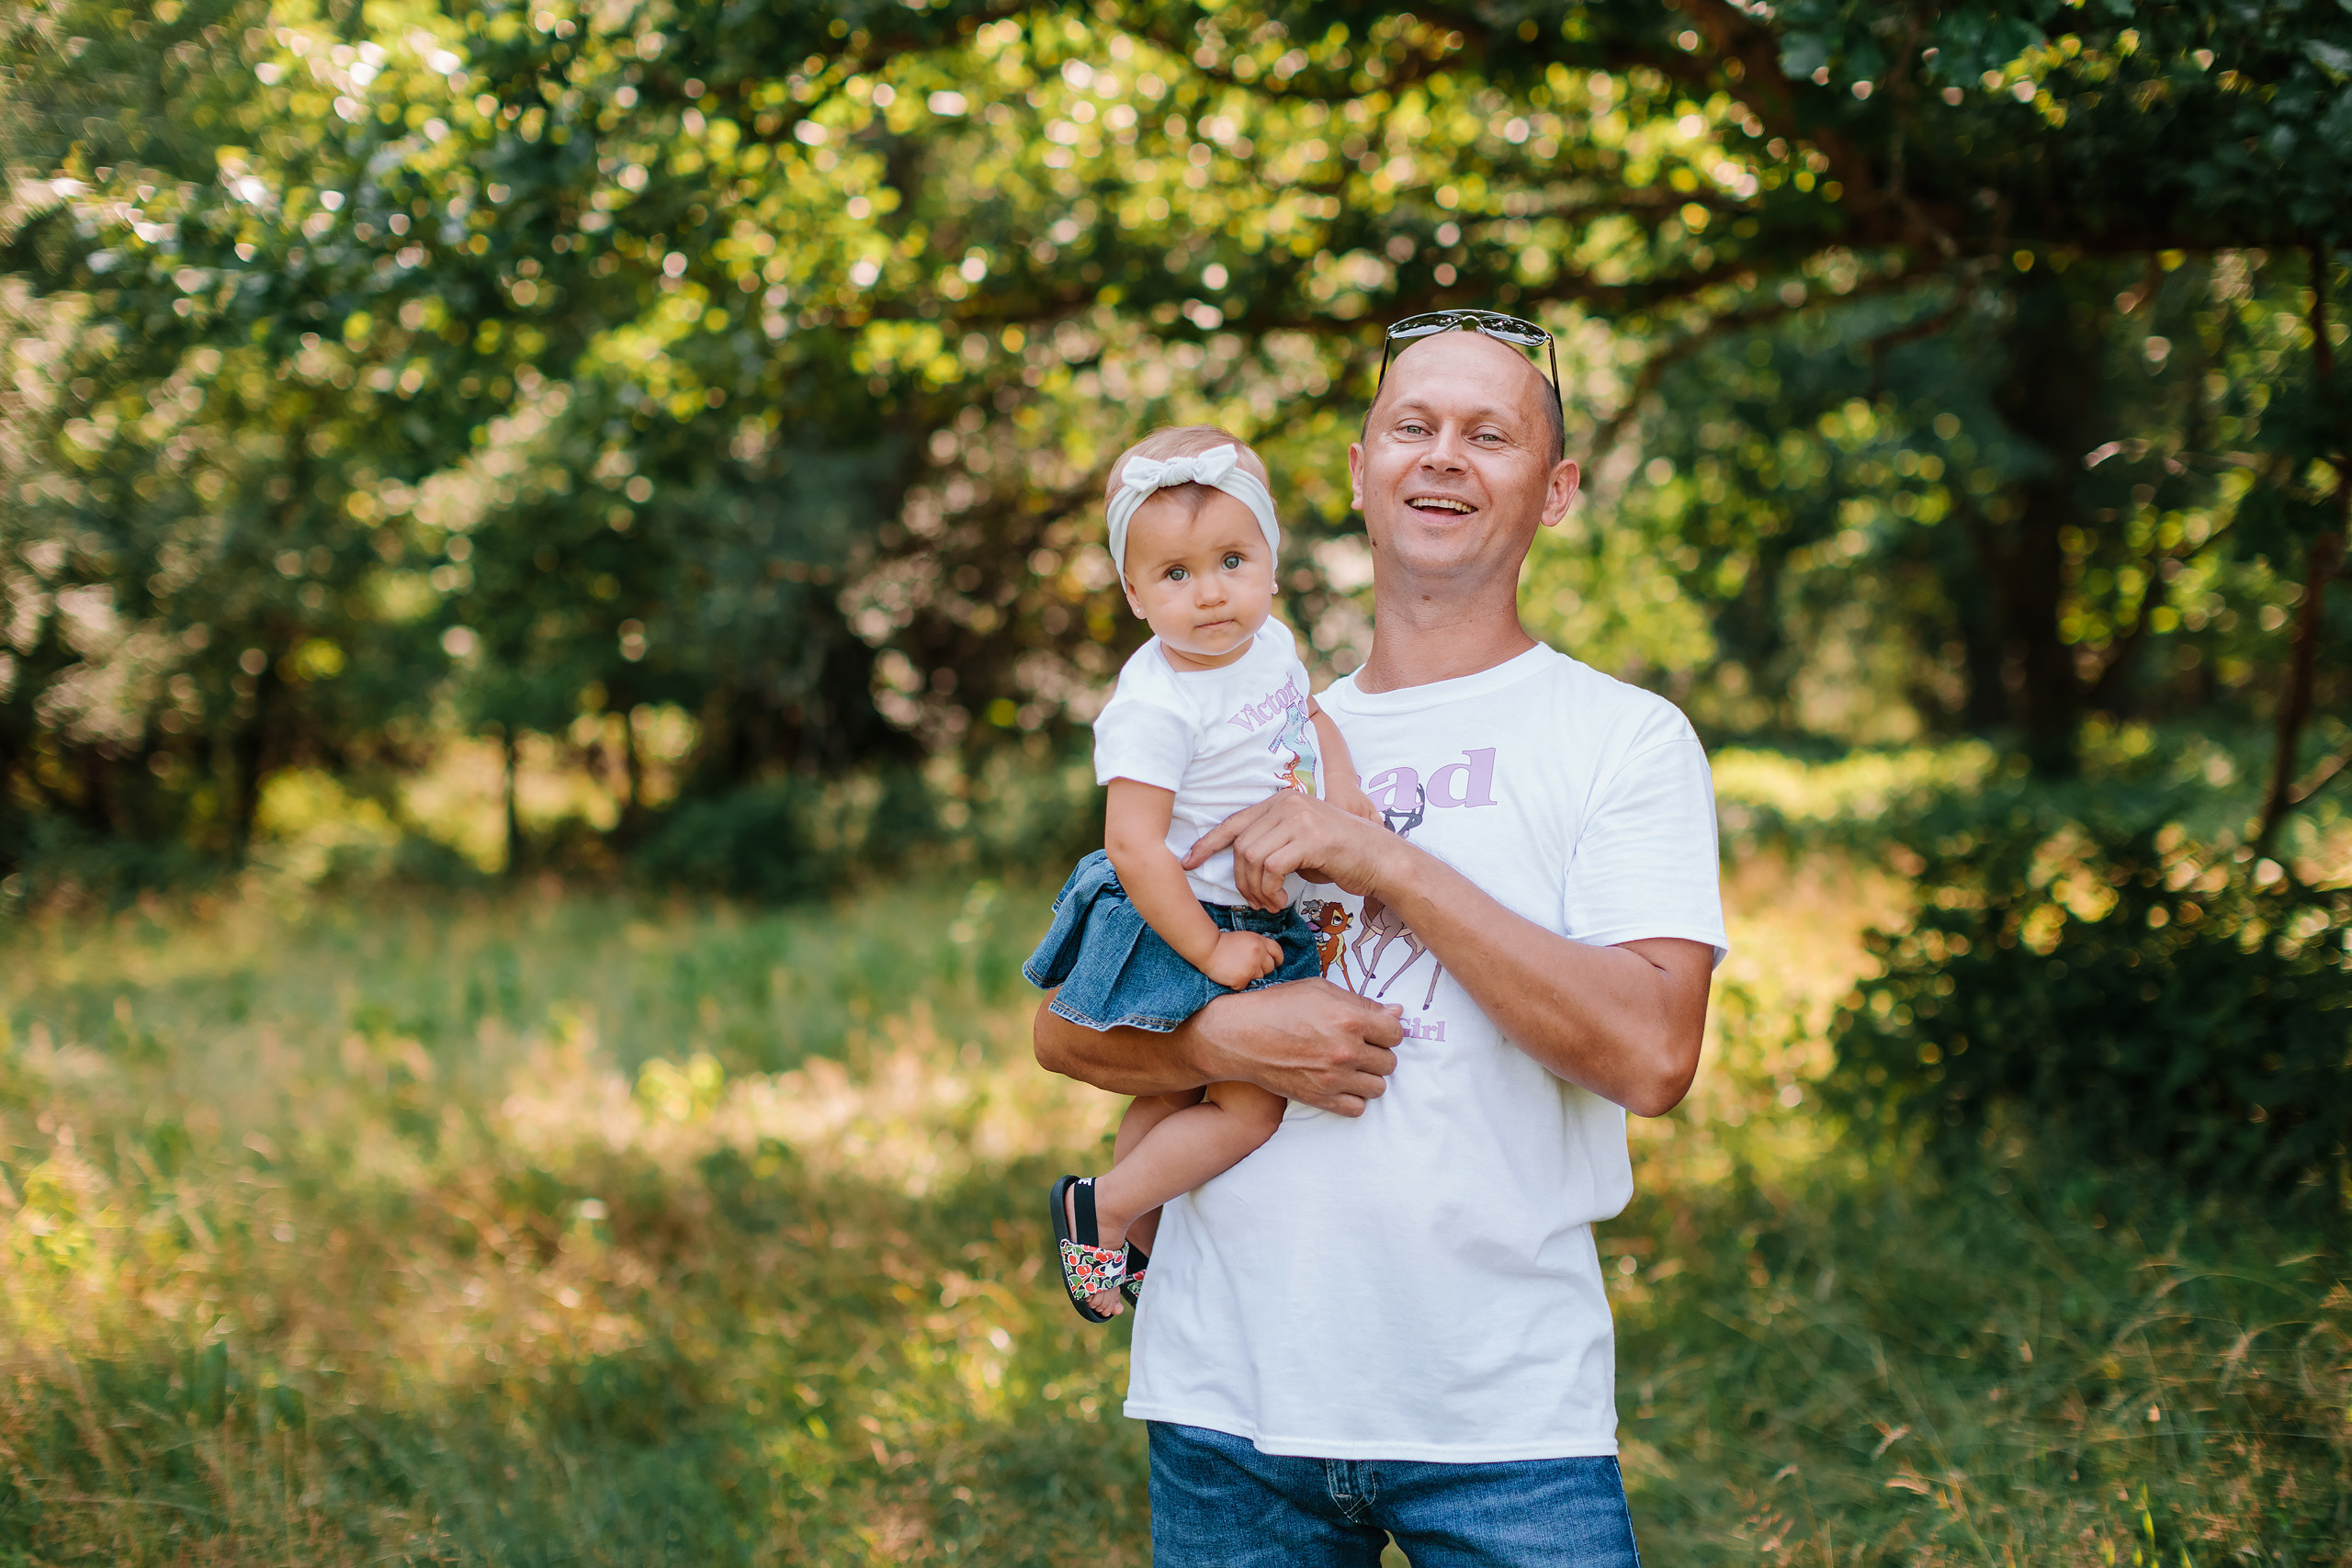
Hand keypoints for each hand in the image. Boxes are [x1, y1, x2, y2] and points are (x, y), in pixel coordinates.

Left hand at [1185, 791, 1408, 911]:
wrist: (1382, 860)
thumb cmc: (1342, 856)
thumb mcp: (1300, 843)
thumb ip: (1273, 844)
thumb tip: (1243, 865)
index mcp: (1281, 802)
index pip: (1234, 822)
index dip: (1208, 844)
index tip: (1188, 862)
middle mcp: (1287, 803)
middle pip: (1241, 845)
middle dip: (1241, 880)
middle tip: (1256, 901)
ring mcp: (1300, 817)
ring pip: (1253, 857)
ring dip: (1257, 889)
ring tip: (1271, 902)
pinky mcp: (1311, 837)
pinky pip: (1272, 867)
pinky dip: (1271, 889)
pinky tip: (1282, 900)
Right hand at [1191, 980, 1405, 1115]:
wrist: (1240, 1036)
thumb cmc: (1277, 1006)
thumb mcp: (1319, 990)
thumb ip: (1361, 1002)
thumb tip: (1397, 1012)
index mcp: (1350, 1019)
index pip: (1396, 1033)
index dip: (1387, 1030)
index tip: (1375, 1030)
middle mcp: (1346, 1051)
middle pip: (1389, 1062)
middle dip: (1378, 1053)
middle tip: (1359, 1046)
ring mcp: (1334, 1078)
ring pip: (1378, 1087)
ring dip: (1369, 1077)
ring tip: (1351, 1066)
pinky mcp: (1320, 1098)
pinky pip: (1357, 1108)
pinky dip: (1354, 1098)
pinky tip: (1341, 1084)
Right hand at [1201, 929, 1283, 989]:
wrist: (1207, 948)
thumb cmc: (1223, 943)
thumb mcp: (1245, 937)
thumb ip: (1258, 946)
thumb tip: (1267, 959)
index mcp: (1260, 941)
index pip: (1278, 952)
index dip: (1277, 959)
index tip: (1274, 963)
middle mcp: (1259, 954)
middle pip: (1270, 967)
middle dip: (1262, 969)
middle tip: (1248, 967)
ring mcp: (1252, 967)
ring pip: (1260, 977)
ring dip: (1250, 976)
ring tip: (1237, 969)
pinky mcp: (1243, 979)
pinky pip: (1246, 985)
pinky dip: (1238, 983)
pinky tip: (1230, 975)